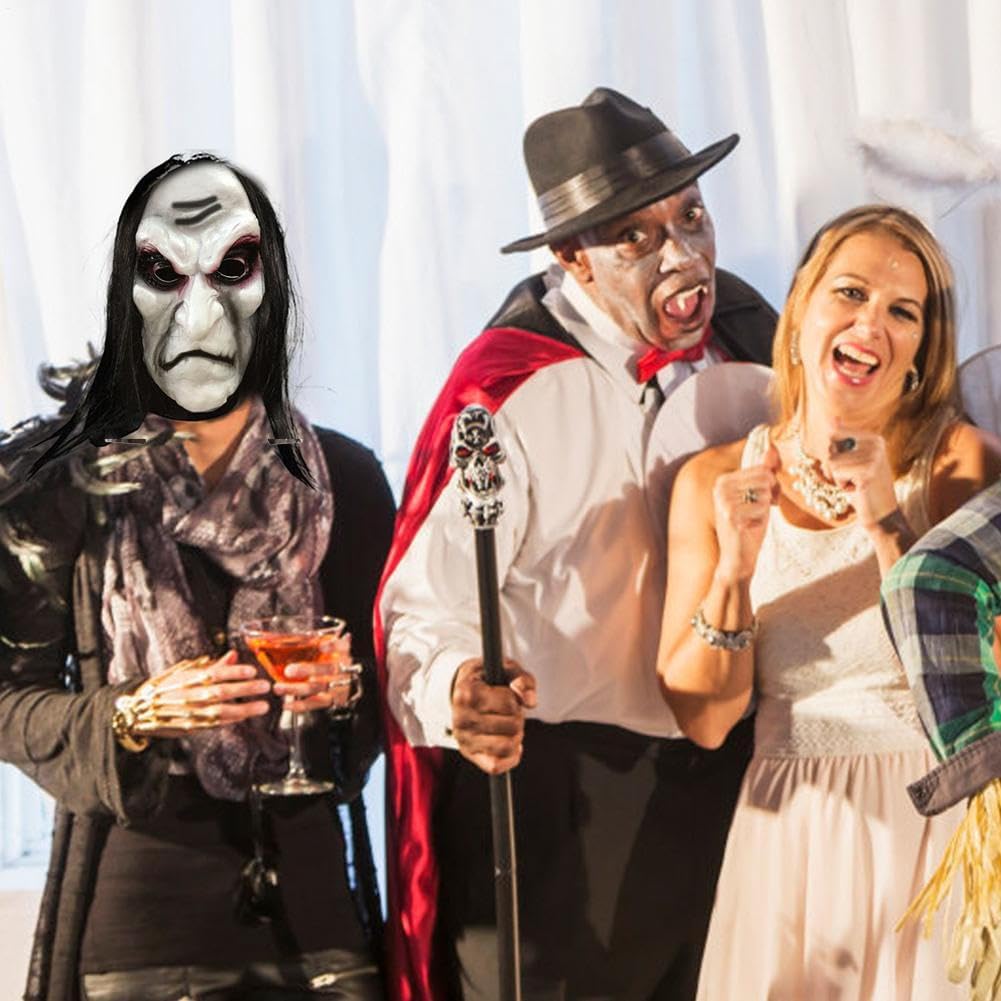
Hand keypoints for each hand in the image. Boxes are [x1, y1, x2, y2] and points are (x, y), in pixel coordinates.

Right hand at [121, 650, 271, 739]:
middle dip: (245, 689)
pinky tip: (247, 716)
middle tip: (265, 686)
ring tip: (264, 706)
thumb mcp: (185, 670)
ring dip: (245, 709)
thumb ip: (211, 665)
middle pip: (221, 692)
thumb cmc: (166, 686)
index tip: (253, 670)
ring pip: (221, 711)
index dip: (235, 672)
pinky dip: (232, 719)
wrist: (140, 711)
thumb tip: (234, 655)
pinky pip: (215, 723)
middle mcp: (190, 696)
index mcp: (188, 678)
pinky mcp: (192, 727)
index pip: (214, 673)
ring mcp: (191, 713)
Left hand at [274, 632, 361, 712]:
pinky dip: (301, 705)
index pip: (341, 647)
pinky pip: (316, 703)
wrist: (346, 679)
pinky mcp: (332, 700)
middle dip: (307, 670)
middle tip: (289, 671)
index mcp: (342, 651)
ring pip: (318, 687)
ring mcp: (337, 685)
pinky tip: (287, 704)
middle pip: (328, 669)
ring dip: (296, 688)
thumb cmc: (330, 657)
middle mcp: (341, 668)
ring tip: (278, 688)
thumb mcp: (327, 646)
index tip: (321, 646)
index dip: (332, 646)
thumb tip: (271, 636)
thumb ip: (311, 641)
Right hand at [450, 657, 536, 774]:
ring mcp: (463, 738)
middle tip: (509, 711)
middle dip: (518, 717)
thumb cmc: (489, 678)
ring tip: (510, 726)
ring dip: (517, 736)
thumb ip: (522, 680)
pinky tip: (511, 744)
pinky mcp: (469, 754)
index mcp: (467, 693)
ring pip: (507, 747)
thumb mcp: (506, 669)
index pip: (508, 704)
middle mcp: (461, 718)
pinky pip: (496, 766)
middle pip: (511, 726)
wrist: (464, 689)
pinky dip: (511, 757)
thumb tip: (530, 701)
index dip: (515, 700)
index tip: (507, 695)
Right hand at [712, 446, 777, 583]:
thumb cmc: (749, 526)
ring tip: (754, 520)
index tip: (763, 501)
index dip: (771, 486)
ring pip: (765, 492)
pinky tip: (750, 528)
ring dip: (766, 509)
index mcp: (724, 479)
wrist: (737, 558)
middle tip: (760, 512)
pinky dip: (762, 520)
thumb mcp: (758, 496)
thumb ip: (765, 472)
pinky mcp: (731, 515)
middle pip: (766, 478)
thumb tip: (773, 447)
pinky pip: (763, 507)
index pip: (763, 469)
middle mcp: (720, 487)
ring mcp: (724, 500)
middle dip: (770, 496)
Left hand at [826, 428, 898, 529]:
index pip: (833, 433)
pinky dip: (840, 485)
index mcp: (873, 438)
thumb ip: (841, 440)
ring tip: (854, 483)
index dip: (831, 453)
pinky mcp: (868, 472)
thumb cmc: (862, 487)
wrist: (882, 513)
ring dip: (836, 478)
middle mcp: (876, 443)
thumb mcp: (850, 461)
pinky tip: (857, 489)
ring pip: (831, 462)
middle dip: (832, 466)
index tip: (848, 466)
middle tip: (851, 478)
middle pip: (830, 447)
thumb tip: (831, 417)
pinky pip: (836, 473)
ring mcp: (874, 457)